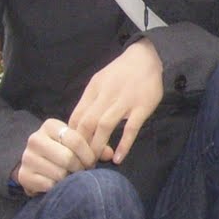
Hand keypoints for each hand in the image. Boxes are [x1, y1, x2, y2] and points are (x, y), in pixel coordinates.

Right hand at [14, 118, 98, 195]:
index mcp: (50, 126)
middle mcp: (35, 139)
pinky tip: (58, 183)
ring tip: (71, 176)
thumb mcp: (78, 144)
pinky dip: (58, 187)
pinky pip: (49, 185)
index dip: (88, 154)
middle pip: (68, 158)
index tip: (91, 161)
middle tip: (82, 171)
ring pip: (59, 173)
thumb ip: (96, 146)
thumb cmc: (64, 152)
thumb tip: (110, 154)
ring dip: (70, 179)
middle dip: (80, 168)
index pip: (76, 140)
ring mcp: (27, 157)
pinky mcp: (23, 175)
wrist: (38, 166)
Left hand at [67, 39, 164, 163]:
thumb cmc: (122, 72)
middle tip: (83, 160)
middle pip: (87, 123)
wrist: (146, 58)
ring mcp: (124, 101)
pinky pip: (131, 128)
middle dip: (82, 144)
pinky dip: (124, 144)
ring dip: (99, 145)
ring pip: (105, 126)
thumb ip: (90, 101)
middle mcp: (106, 95)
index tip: (73, 150)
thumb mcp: (100, 81)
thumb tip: (78, 124)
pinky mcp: (142, 106)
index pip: (76, 116)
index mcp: (93, 90)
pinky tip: (118, 157)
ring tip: (97, 160)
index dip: (72, 136)